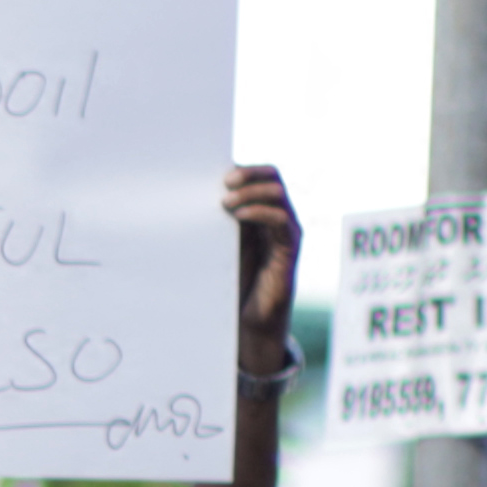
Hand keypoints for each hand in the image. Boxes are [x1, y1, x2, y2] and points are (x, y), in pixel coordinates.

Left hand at [223, 164, 300, 357]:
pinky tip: (239, 216)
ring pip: (278, 193)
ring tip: (226, 202)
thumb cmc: (235, 278)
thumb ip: (220, 218)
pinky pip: (280, 220)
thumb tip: (196, 192)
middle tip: (224, 183)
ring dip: (251, 192)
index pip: (263, 175)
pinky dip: (260, 212)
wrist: (250, 316)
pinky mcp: (290, 248)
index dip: (245, 170)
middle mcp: (280, 215)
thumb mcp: (225, 241)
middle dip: (248, 175)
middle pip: (273, 177)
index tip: (219, 175)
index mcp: (265, 210)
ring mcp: (287, 230)